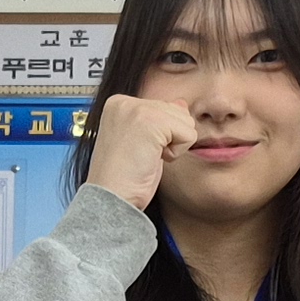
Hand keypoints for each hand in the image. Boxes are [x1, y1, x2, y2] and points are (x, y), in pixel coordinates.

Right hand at [83, 94, 200, 211]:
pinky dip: (176, 153)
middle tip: (141, 156)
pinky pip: (188, 134)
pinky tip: (153, 160)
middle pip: (177, 112)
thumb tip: (181, 104)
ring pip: (185, 121)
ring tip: (146, 157)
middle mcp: (125, 101)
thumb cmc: (122, 179)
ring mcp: (137, 109)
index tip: (136, 151)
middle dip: (168, 139)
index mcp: (118, 104)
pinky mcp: (152, 122)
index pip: (164, 107)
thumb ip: (159, 118)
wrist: (111, 198)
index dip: (160, 136)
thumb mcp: (142, 141)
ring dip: (172, 146)